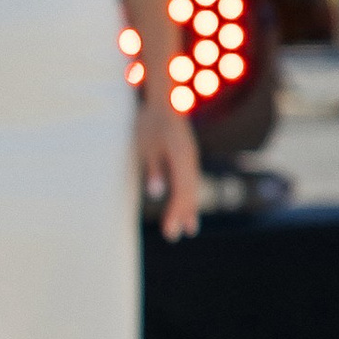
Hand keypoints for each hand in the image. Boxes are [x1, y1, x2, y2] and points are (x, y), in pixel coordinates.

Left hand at [137, 95, 201, 240]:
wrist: (162, 101)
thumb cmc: (149, 123)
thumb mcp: (146, 146)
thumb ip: (152, 169)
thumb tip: (155, 194)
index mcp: (180, 157)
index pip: (180, 191)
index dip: (175, 213)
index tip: (169, 231)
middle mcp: (190, 159)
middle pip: (189, 192)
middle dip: (182, 215)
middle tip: (174, 236)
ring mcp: (191, 158)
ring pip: (192, 188)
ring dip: (189, 208)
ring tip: (189, 230)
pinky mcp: (188, 157)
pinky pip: (190, 181)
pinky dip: (189, 196)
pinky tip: (188, 208)